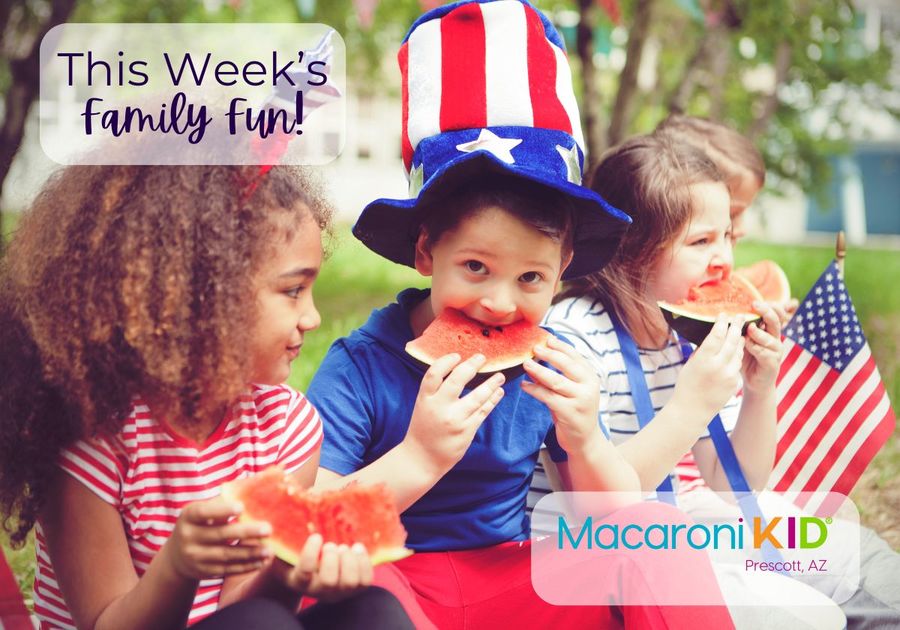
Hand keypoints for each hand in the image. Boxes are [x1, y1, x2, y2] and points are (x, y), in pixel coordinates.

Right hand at [164, 497, 272, 579]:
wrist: (178, 555)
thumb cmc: (200, 523)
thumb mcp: (202, 510)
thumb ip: (223, 501)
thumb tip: (254, 484)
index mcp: (188, 516)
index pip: (204, 512)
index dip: (222, 510)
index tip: (242, 507)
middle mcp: (188, 537)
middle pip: (220, 535)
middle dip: (246, 532)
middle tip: (268, 529)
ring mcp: (195, 556)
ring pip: (226, 555)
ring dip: (250, 552)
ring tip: (270, 549)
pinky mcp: (204, 571)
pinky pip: (228, 569)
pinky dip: (246, 566)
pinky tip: (262, 561)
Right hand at [270, 534, 371, 602]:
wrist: (306, 572)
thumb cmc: (293, 554)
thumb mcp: (285, 546)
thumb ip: (284, 537)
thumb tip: (283, 517)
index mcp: (297, 579)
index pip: (305, 572)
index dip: (311, 553)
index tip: (316, 536)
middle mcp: (317, 591)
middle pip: (330, 581)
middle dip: (333, 558)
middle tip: (332, 544)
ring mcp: (337, 593)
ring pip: (350, 582)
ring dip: (351, 560)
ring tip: (346, 547)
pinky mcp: (353, 589)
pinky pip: (365, 581)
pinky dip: (364, 563)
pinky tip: (357, 548)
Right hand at [403, 353, 505, 472]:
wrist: (422, 458)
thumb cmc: (423, 428)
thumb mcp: (423, 406)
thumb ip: (436, 390)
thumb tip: (458, 369)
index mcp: (425, 399)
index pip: (434, 374)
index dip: (446, 361)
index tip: (457, 355)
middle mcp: (439, 408)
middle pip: (457, 380)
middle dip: (472, 365)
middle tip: (481, 357)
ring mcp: (455, 420)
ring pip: (477, 396)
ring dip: (491, 384)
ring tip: (500, 376)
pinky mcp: (467, 431)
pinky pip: (483, 411)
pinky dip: (492, 400)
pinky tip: (498, 392)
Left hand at [521, 336, 602, 454]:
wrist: (585, 440)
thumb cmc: (575, 411)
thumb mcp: (573, 390)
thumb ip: (561, 376)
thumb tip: (539, 357)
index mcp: (591, 378)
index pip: (576, 357)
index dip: (561, 346)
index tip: (547, 338)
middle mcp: (589, 387)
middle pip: (567, 366)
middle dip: (550, 354)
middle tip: (534, 348)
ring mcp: (580, 400)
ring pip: (556, 381)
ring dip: (539, 371)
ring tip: (525, 363)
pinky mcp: (569, 413)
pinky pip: (548, 397)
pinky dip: (534, 389)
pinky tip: (524, 385)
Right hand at [672, 315, 744, 423]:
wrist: (692, 410)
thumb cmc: (687, 385)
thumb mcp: (691, 364)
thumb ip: (703, 350)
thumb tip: (713, 336)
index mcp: (703, 359)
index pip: (717, 335)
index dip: (722, 323)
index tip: (724, 314)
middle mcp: (718, 365)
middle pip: (731, 340)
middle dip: (736, 326)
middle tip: (739, 316)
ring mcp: (728, 375)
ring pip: (737, 352)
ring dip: (739, 340)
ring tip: (740, 331)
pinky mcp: (734, 382)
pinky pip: (737, 365)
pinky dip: (736, 356)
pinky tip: (737, 349)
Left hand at [741, 301, 784, 393]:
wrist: (754, 383)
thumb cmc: (747, 358)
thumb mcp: (743, 340)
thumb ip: (741, 328)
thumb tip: (728, 312)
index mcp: (768, 331)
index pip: (774, 313)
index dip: (768, 305)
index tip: (756, 299)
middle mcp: (775, 339)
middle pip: (775, 321)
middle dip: (766, 312)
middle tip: (755, 305)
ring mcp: (776, 351)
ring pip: (771, 338)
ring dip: (759, 333)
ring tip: (750, 328)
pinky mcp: (773, 363)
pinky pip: (766, 354)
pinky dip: (757, 348)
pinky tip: (748, 345)